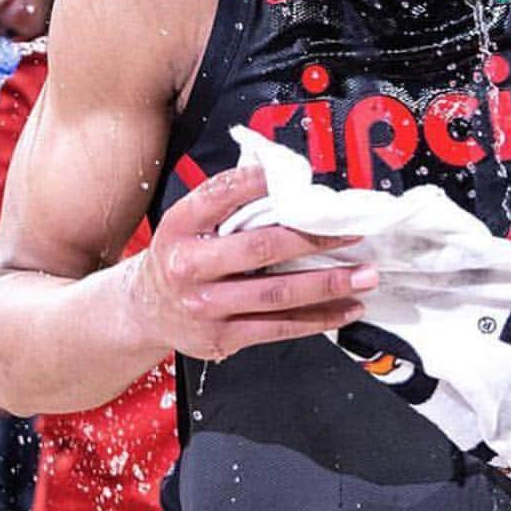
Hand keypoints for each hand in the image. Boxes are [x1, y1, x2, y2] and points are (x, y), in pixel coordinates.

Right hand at [128, 163, 376, 361]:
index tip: (301, 178)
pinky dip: (319, 319)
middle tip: (352, 233)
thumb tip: (276, 173)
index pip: (222, 195)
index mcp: (181, 226)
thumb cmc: (179, 255)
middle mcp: (191, 265)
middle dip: (314, 239)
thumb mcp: (187, 220)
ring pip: (279, 294)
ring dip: (329, 284)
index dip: (261, 183)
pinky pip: (280, 328)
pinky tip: (346, 309)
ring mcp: (208, 306)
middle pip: (262, 248)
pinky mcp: (224, 337)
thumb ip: (225, 199)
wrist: (145, 310)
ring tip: (364, 275)